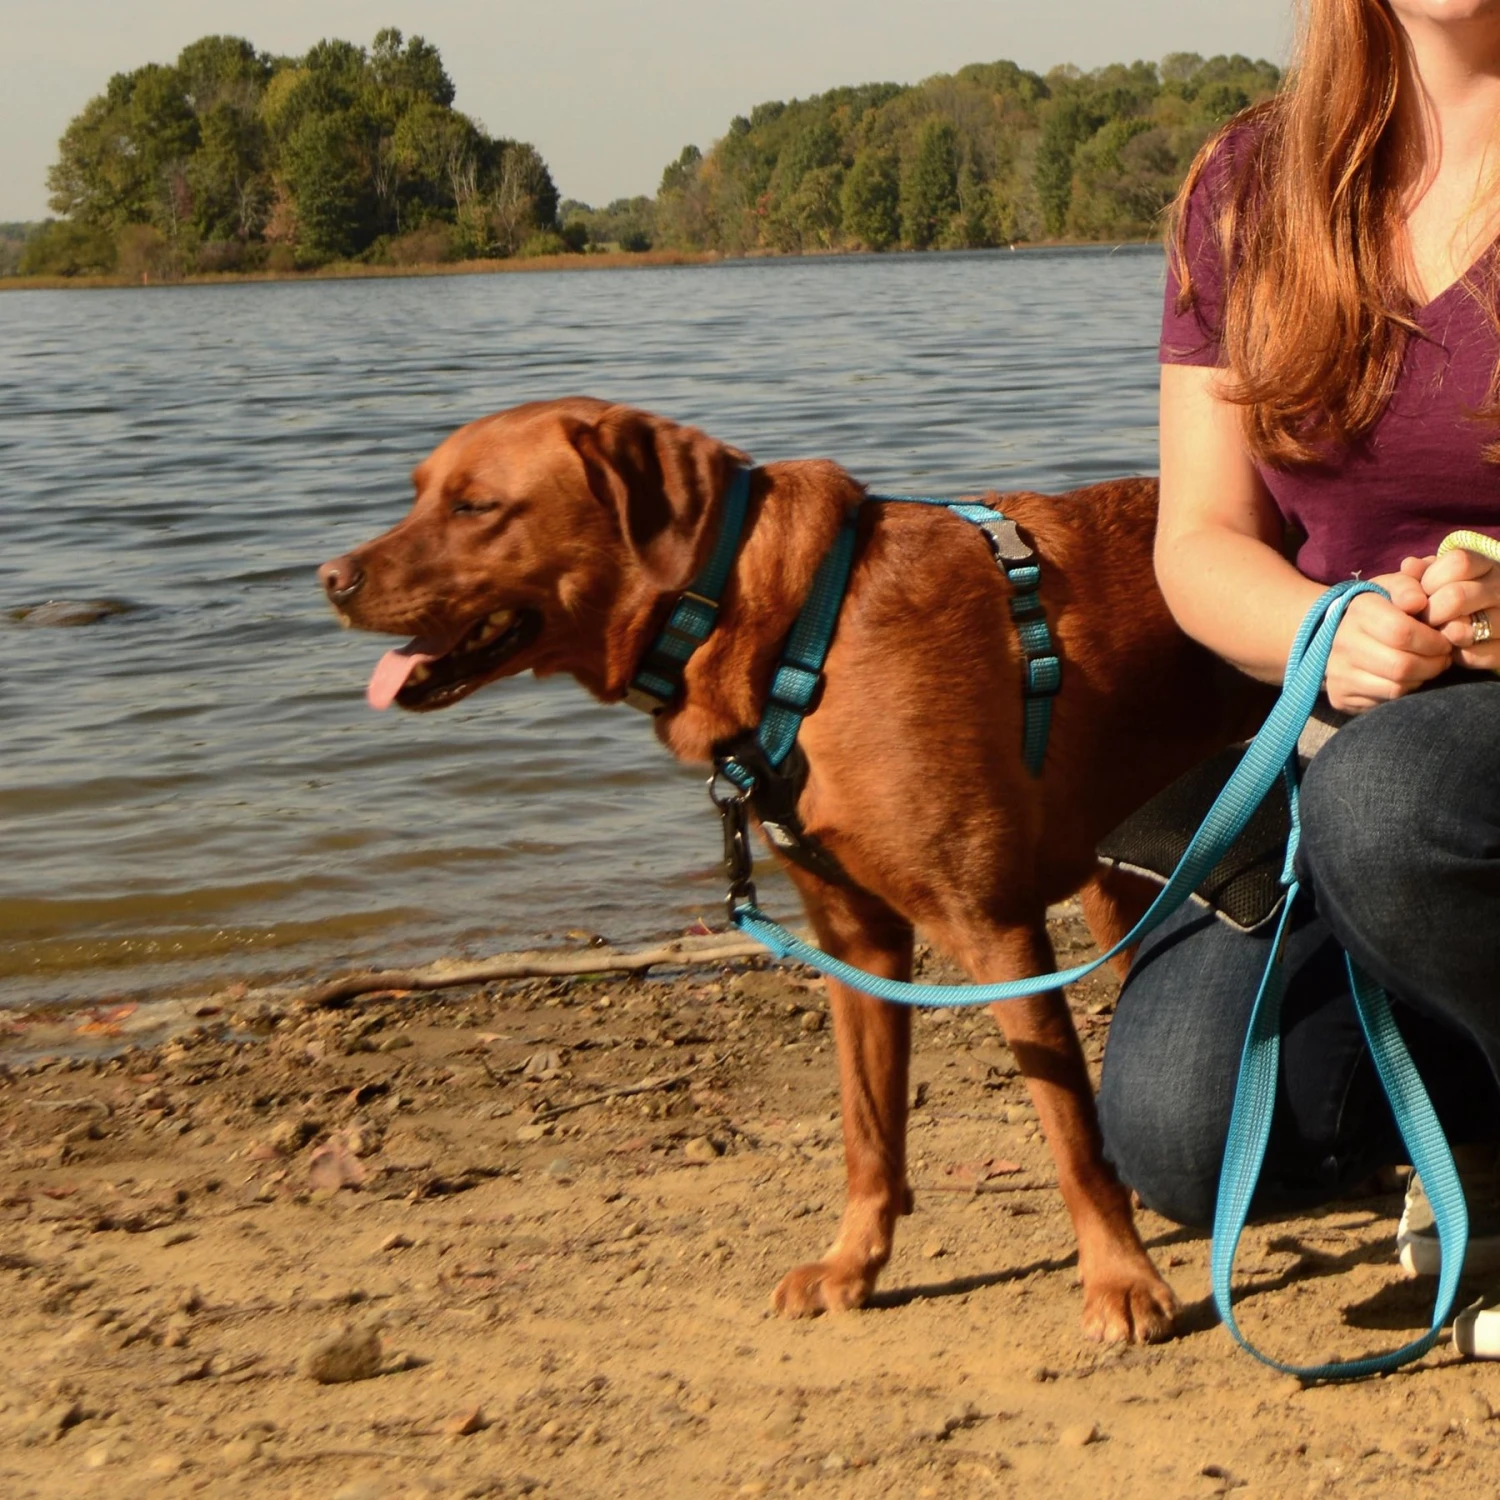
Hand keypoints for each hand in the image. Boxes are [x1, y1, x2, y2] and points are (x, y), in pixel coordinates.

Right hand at [1324, 567, 1451, 712]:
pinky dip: (1403, 692)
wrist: (1337, 632)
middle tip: (1442, 658)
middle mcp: (1342, 642)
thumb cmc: (1380, 608)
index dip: (1432, 641)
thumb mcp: (1393, 587)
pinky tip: (1406, 679)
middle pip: (1401, 665)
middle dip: (1432, 664)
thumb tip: (1418, 602)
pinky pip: (1384, 702)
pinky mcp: (1339, 696)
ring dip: (1421, 679)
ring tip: (1426, 667)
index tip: (1444, 641)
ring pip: (1395, 687)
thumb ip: (1409, 586)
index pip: (1402, 632)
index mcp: (1359, 610)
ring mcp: (1338, 672)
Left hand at [1417, 545, 1499, 669]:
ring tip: (1438, 634)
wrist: (1480, 633)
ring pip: (1463, 630)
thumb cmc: (1444, 598)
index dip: (1431, 580)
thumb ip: (1418, 572)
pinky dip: (1454, 655)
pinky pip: (1471, 655)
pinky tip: (1453, 649)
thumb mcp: (1433, 579)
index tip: (1423, 593)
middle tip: (1422, 620)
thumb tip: (1408, 566)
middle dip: (1429, 612)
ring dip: (1440, 635)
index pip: (1460, 562)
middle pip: (1456, 597)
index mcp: (1485, 566)